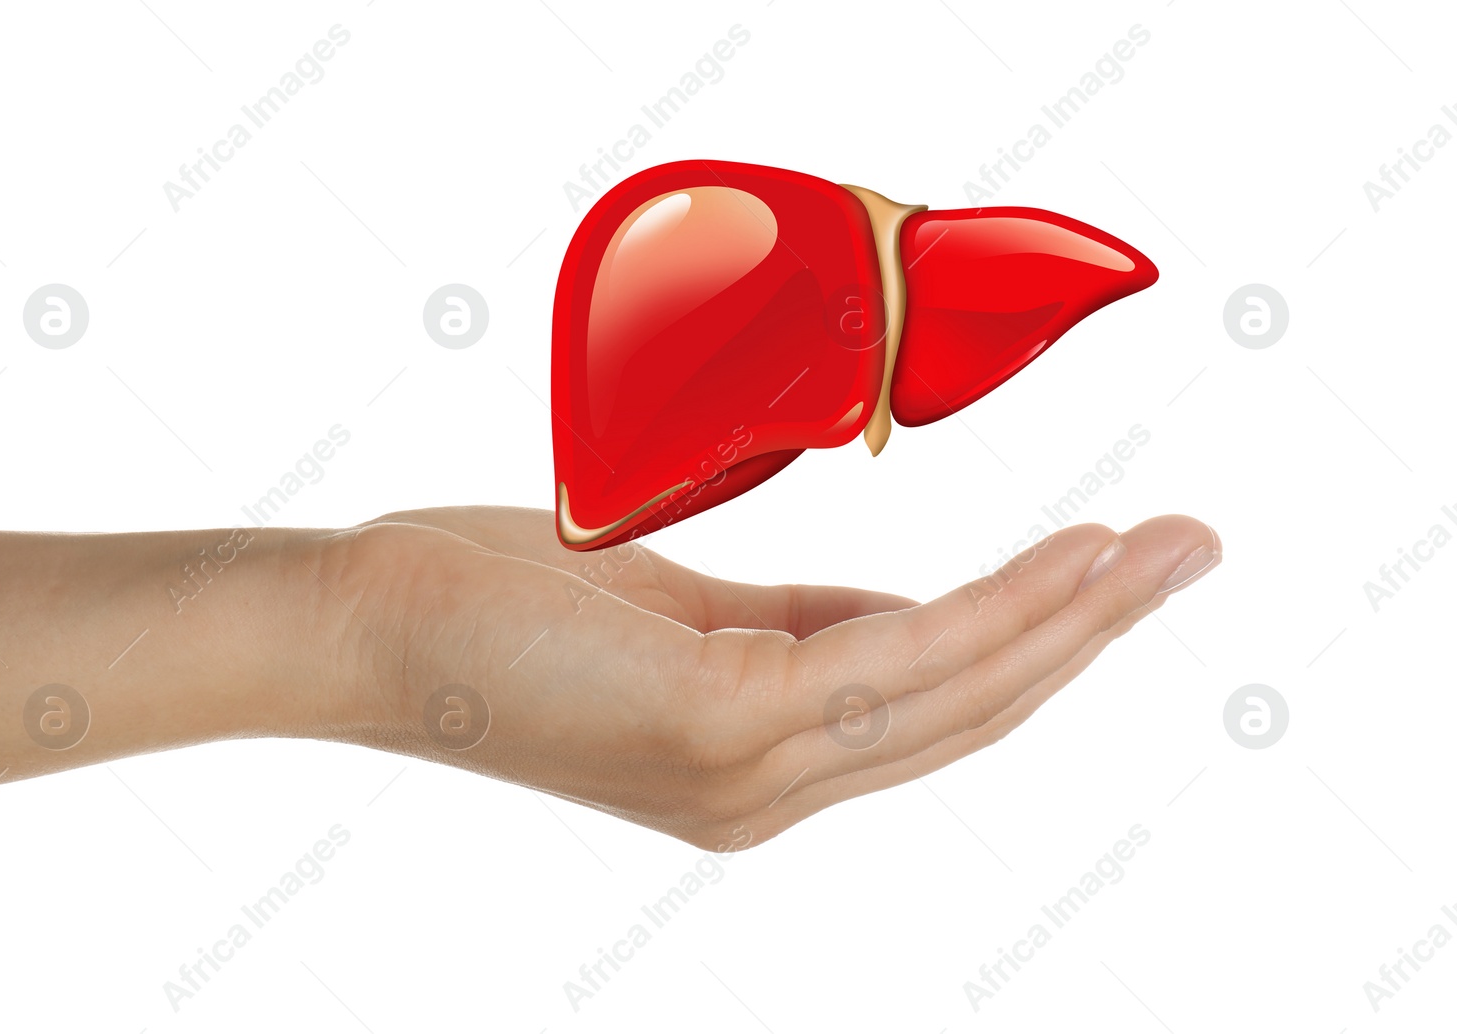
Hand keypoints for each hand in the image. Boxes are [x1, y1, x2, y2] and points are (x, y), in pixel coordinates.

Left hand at [317, 507, 1220, 849]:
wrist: (359, 625)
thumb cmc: (501, 606)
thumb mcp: (674, 611)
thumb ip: (790, 621)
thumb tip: (902, 608)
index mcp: (754, 763)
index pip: (925, 709)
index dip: (1032, 644)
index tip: (1109, 574)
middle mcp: (763, 790)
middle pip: (968, 712)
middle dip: (1089, 632)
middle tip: (1191, 553)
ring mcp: (744, 770)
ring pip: (953, 693)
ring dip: (1072, 618)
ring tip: (1165, 551)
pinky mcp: (715, 721)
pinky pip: (890, 661)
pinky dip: (990, 610)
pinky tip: (1065, 564)